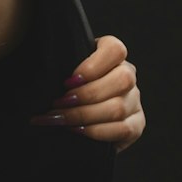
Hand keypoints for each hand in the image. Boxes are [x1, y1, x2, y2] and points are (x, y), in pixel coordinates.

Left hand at [29, 34, 145, 152]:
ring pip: (118, 107)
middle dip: (85, 95)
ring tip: (59, 118)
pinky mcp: (136, 124)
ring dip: (84, 115)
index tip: (68, 81)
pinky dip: (96, 131)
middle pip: (121, 80)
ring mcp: (134, 100)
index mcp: (113, 55)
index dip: (92, 66)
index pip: (115, 50)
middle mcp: (129, 75)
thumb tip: (45, 74)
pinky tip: (76, 130)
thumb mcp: (65, 69)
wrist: (76, 112)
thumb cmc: (66, 86)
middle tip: (58, 103)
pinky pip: (123, 129)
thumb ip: (62, 66)